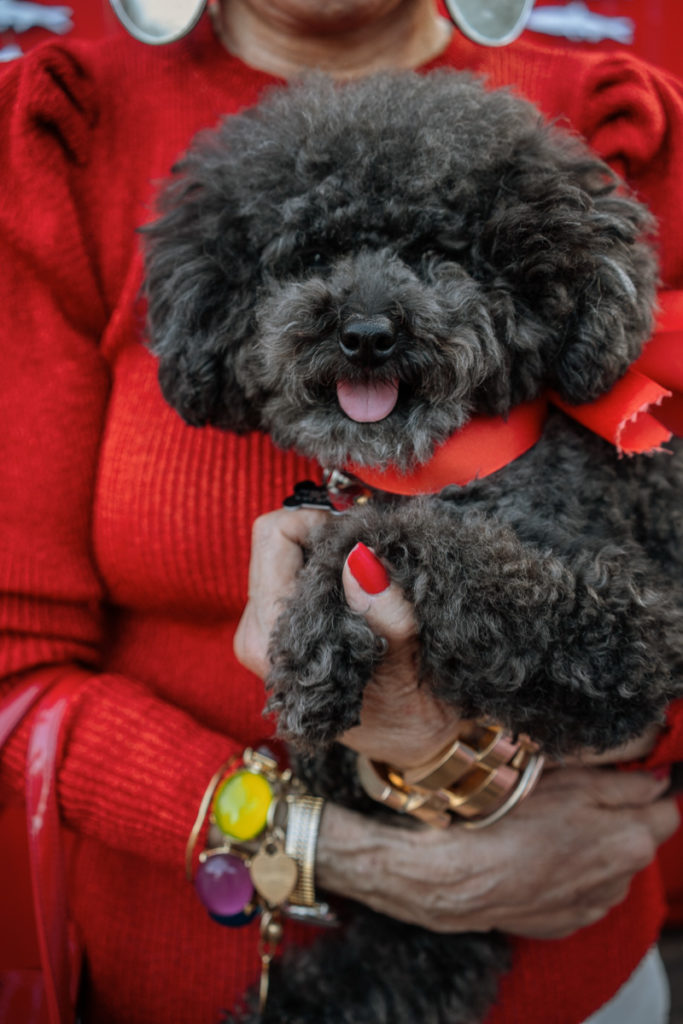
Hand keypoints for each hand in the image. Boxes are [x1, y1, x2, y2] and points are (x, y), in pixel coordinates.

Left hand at [234, 510, 459, 767]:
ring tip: (371, 581)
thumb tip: (361, 560)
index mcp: (273, 642)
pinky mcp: (276, 631)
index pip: (275, 538)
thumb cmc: (409, 713)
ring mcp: (263, 633)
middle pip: (275, 541)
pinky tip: (360, 593)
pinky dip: (328, 570)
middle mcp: (258, 636)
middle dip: (326, 538)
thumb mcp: (409, 666)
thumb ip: (386, 616)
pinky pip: (293, 573)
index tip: (364, 542)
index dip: (322, 524)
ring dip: (329, 555)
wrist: (408, 745)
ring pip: (285, 554)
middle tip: (373, 559)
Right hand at [316, 767, 679, 937]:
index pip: (667, 810)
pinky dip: (565, 872)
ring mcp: (590, 905)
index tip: (621, 776)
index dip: (645, 788)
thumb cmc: (507, 818)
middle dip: (615, 817)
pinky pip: (578, 891)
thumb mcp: (572, 781)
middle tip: (571, 795)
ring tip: (545, 825)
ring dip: (591, 847)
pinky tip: (534, 853)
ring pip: (606, 867)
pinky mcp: (561, 921)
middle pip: (635, 839)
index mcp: (631, 842)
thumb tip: (659, 781)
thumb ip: (626, 784)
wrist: (456, 875)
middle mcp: (619, 880)